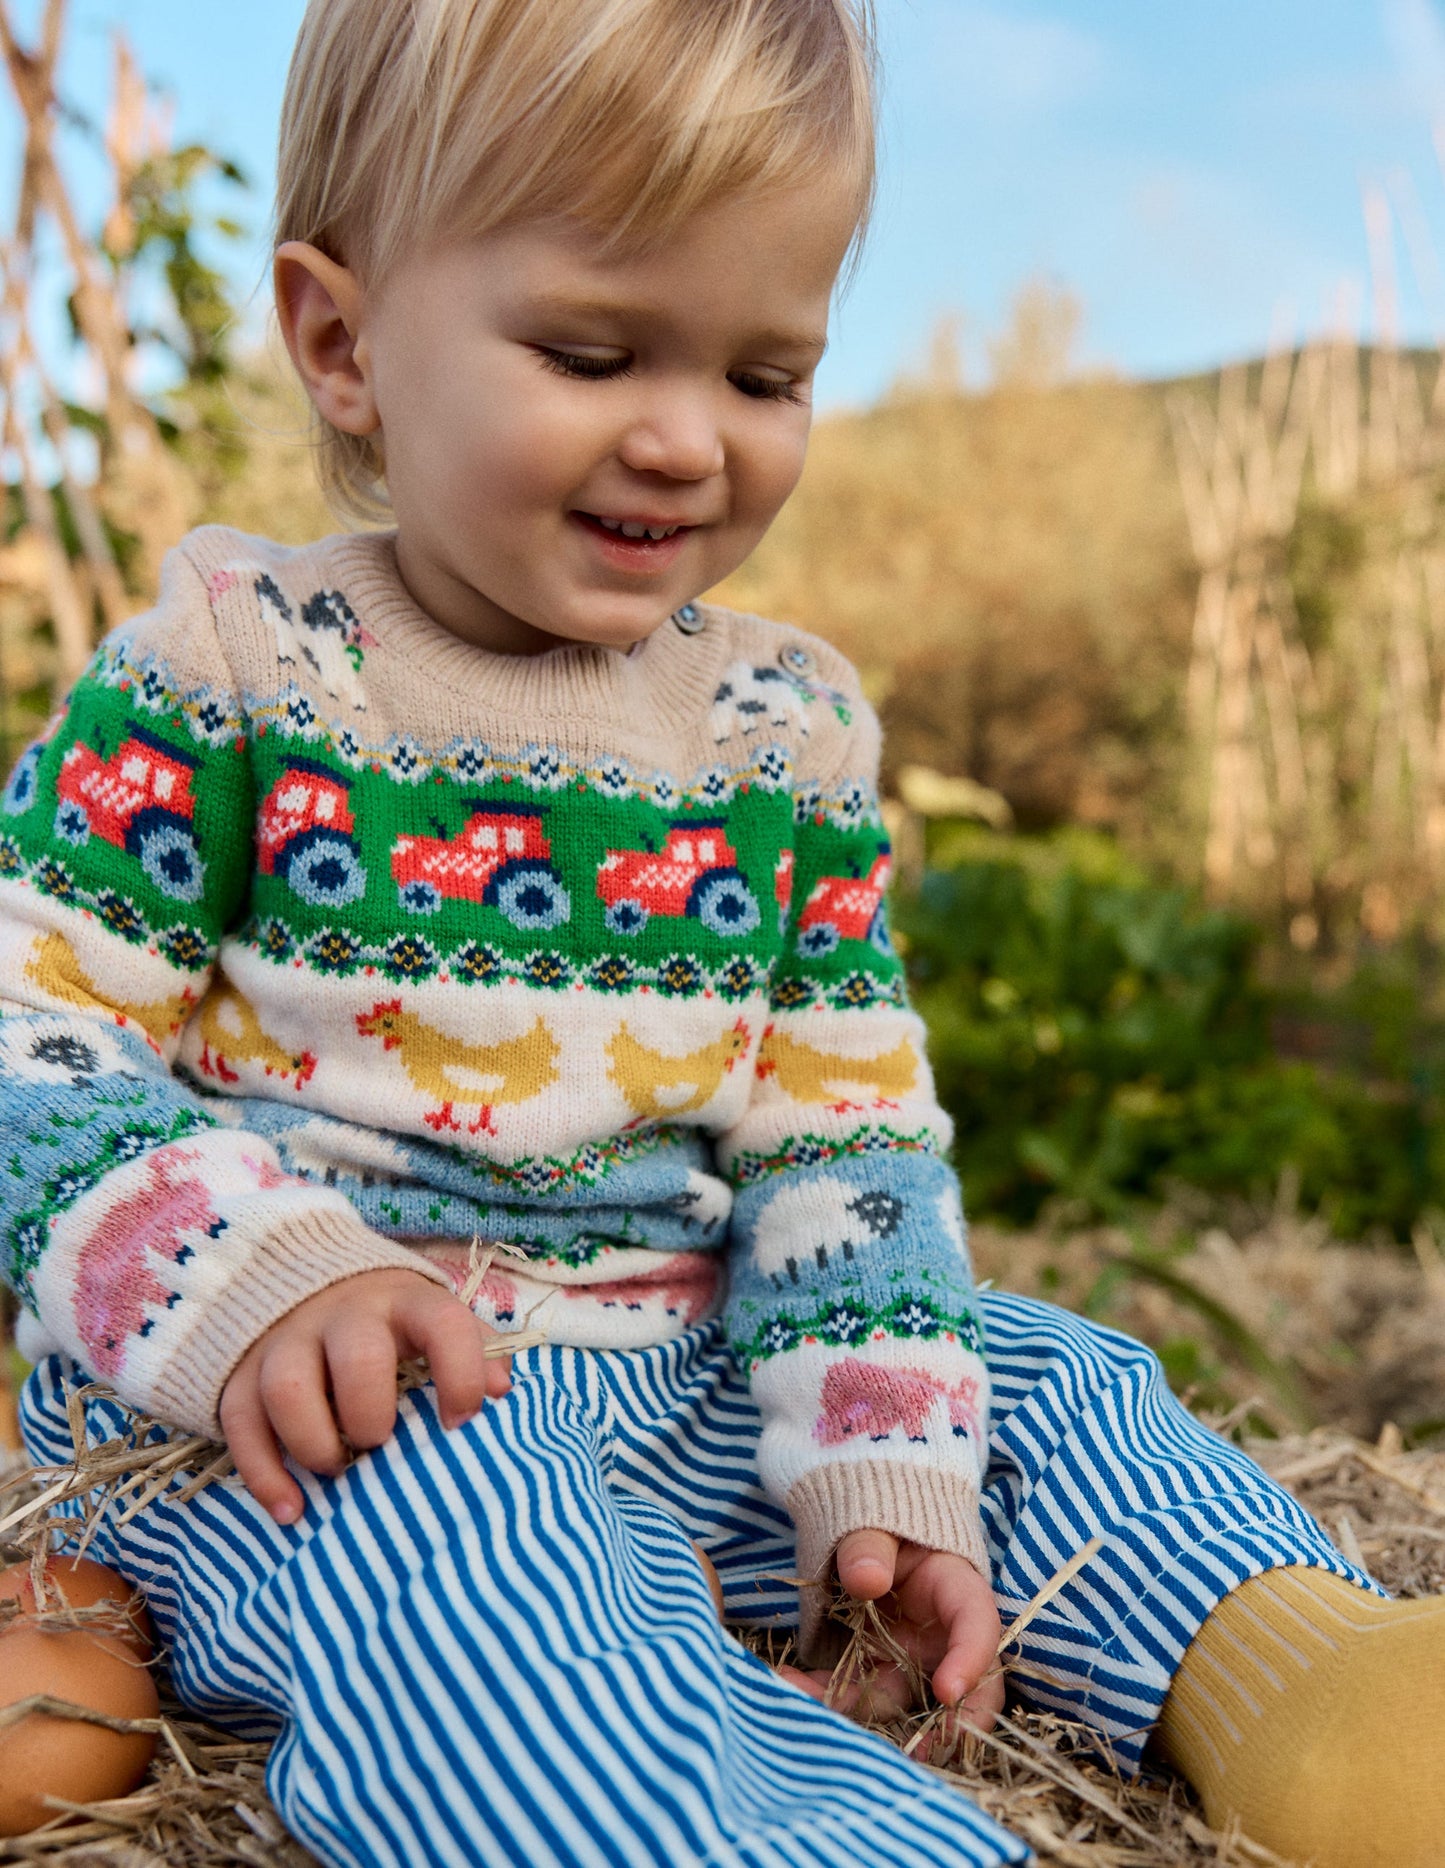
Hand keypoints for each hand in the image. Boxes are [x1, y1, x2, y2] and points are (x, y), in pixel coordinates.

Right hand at [219, 1267, 511, 1524]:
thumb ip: (472, 1352)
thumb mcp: (432, 1324)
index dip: (460, 1373)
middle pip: (359, 1357)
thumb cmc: (388, 1323)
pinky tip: (291, 1510)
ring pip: (288, 1388)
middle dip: (372, 1414)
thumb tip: (501, 1392)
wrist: (303, 1285)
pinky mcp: (240, 1372)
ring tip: (335, 1470)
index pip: (443, 1323)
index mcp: (405, 1301)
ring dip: (315, 1443)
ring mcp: (286, 1340)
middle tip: (378, 1443)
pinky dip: (264, 1475)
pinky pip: (241, 1422)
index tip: (461, 1423)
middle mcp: (344, 1314)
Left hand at [780, 1530, 1003, 1732]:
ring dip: (853, 1710)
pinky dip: (826, 1696)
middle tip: (911, 1755)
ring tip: (802, 1697)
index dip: (971, 1663)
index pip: (979, 1629)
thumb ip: (871, 1545)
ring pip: (895, 1702)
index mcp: (958, 1593)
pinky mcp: (877, 1674)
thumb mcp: (880, 1524)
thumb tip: (866, 1578)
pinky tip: (792, 1685)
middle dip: (935, 1728)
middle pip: (955, 1692)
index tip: (947, 1692)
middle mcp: (942, 1641)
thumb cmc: (886, 1528)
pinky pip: (856, 1695)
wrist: (868, 1540)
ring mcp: (911, 1663)